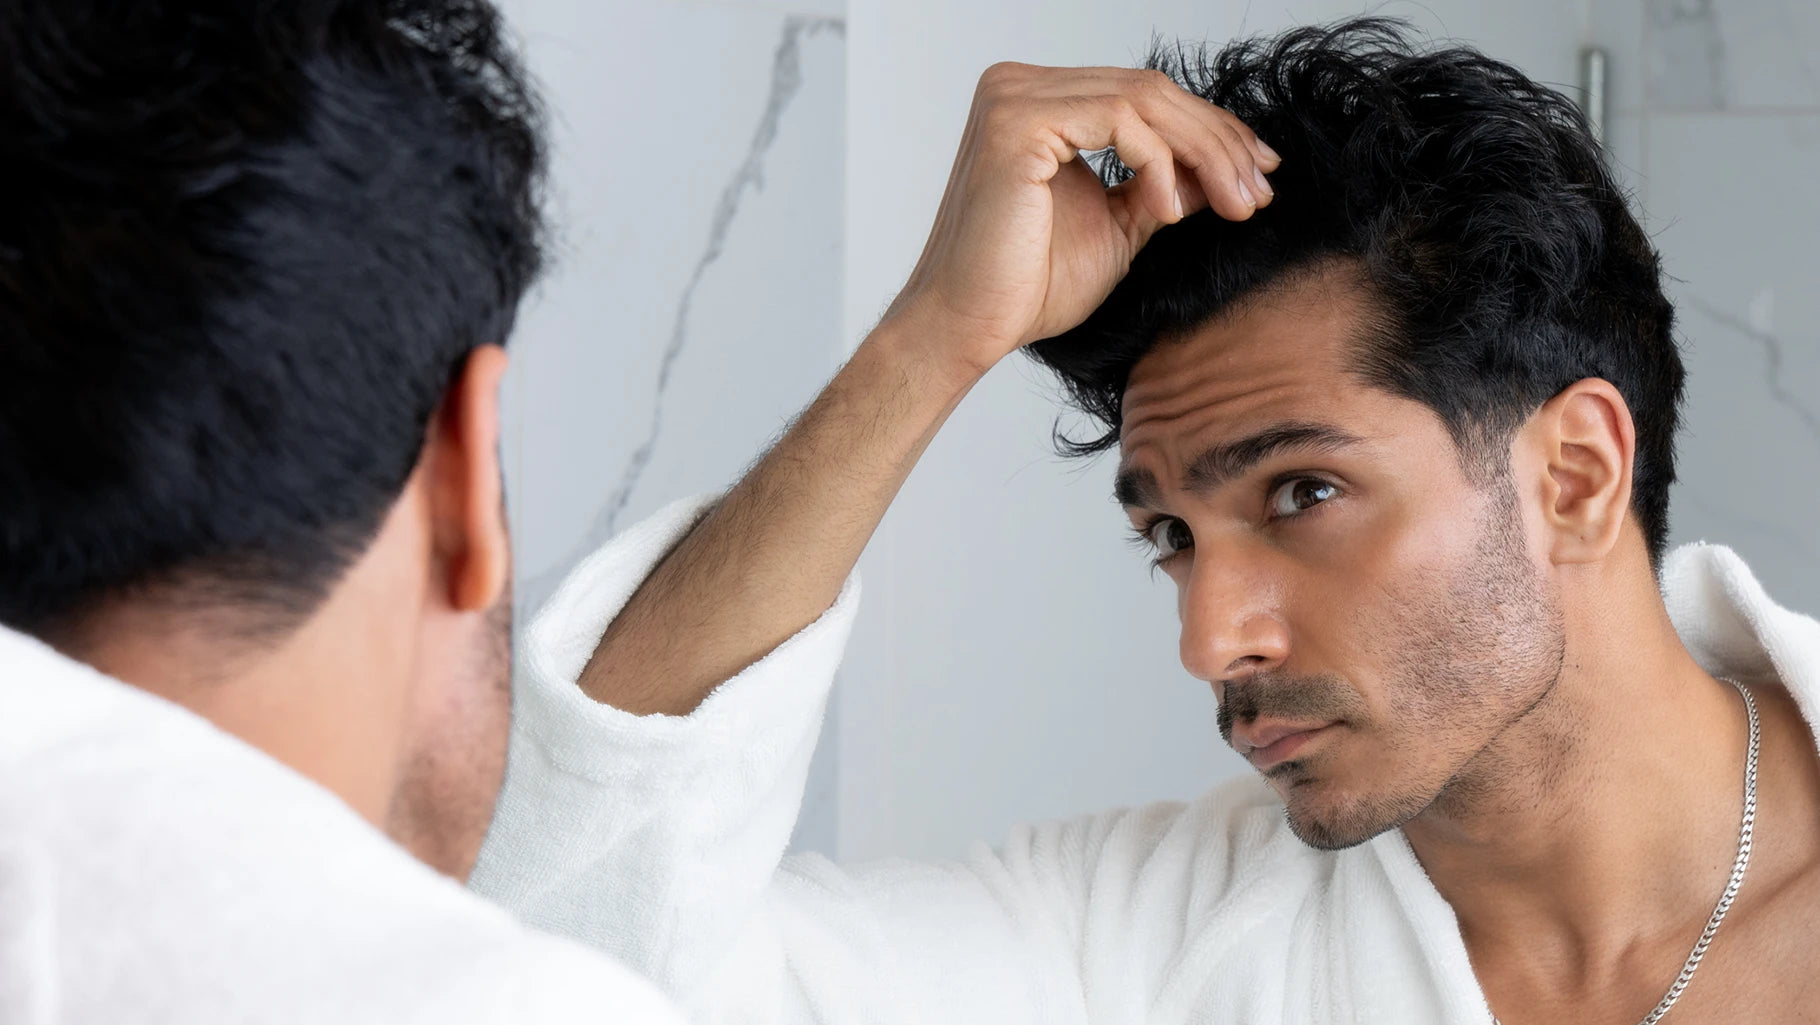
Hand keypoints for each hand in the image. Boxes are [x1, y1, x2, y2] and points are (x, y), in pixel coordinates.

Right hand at [885, 63, 1278, 381]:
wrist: (971, 326)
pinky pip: (1120, 121)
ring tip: (1236, 203)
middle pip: (1152, 90)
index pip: (1144, 97)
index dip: (1212, 132)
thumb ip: (1161, 186)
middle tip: (1261, 191)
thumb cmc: (1028, 286)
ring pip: (1145, 99)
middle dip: (1219, 141)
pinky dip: (1159, 162)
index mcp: (1039, 102)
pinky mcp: (1018, 122)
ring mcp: (1015, 97)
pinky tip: (1171, 210)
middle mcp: (1020, 85)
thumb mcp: (1118, 225)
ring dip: (1204, 152)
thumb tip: (1225, 170)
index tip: (1260, 175)